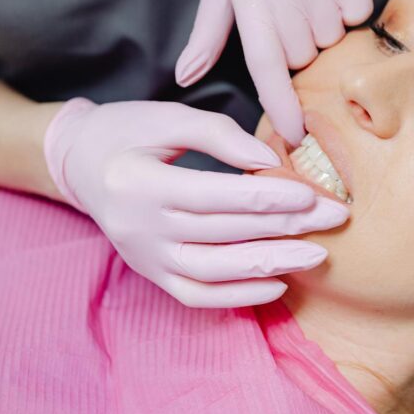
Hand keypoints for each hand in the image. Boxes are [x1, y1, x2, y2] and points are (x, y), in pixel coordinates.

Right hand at [43, 98, 349, 307]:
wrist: (80, 163)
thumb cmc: (127, 132)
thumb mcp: (167, 117)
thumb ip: (218, 134)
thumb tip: (270, 161)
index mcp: (138, 182)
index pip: (213, 195)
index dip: (265, 196)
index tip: (310, 194)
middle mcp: (138, 227)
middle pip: (222, 233)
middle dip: (284, 227)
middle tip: (333, 218)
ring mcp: (143, 257)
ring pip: (214, 271)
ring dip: (270, 265)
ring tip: (317, 254)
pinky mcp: (151, 273)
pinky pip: (196, 295)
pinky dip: (238, 296)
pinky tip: (278, 284)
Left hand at [175, 0, 393, 144]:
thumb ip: (207, 32)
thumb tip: (184, 76)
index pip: (264, 61)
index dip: (280, 104)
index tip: (294, 134)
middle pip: (303, 54)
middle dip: (300, 44)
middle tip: (293, 5)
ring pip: (333, 36)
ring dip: (325, 25)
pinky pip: (359, 12)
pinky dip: (350, 6)